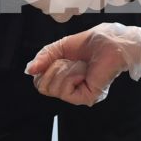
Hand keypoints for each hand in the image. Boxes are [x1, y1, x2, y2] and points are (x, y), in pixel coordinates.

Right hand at [25, 23, 140, 104]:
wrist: (111, 42)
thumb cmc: (92, 43)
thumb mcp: (61, 47)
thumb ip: (44, 58)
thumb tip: (29, 70)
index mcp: (63, 78)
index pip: (39, 82)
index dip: (43, 68)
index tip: (58, 57)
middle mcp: (69, 89)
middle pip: (42, 86)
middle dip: (53, 67)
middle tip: (70, 61)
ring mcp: (77, 95)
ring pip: (51, 88)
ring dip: (64, 70)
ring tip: (80, 65)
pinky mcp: (85, 98)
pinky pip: (64, 91)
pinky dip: (71, 76)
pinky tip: (83, 71)